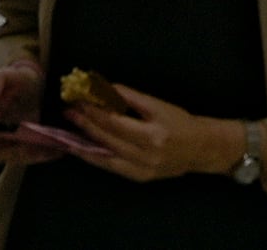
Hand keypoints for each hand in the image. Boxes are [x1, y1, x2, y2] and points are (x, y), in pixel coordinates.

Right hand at [0, 61, 60, 165]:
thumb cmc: (16, 79)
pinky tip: (59, 149)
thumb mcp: (8, 74)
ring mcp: (3, 143)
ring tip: (56, 147)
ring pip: (14, 157)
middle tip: (42, 144)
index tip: (6, 134)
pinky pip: (26, 157)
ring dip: (34, 155)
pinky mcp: (18, 148)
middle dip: (18, 151)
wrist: (28, 85)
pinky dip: (41, 155)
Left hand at [68, 83, 244, 183]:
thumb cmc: (180, 122)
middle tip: (69, 110)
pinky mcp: (137, 178)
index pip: (116, 121)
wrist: (200, 148)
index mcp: (153, 134)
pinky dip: (93, 157)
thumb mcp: (158, 105)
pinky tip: (79, 149)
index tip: (80, 99)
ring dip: (83, 142)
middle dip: (86, 122)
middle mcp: (146, 155)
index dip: (95, 110)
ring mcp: (141, 169)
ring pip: (105, 155)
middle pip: (108, 138)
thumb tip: (105, 90)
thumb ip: (131, 98)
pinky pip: (110, 167)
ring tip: (66, 131)